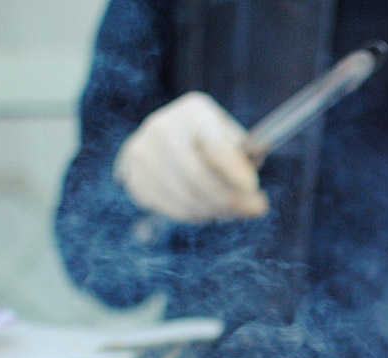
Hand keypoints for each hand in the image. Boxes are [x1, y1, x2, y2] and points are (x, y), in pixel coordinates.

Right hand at [114, 91, 268, 221]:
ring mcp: (142, 150)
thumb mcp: (236, 140)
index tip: (254, 189)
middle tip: (256, 210)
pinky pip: (167, 207)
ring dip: (215, 211)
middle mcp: (163, 127)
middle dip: (231, 200)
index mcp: (195, 112)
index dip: (234, 169)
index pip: (214, 144)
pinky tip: (207, 209)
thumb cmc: (218, 142)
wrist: (175, 138)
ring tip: (233, 211)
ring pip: (183, 198)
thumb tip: (247, 186)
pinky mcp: (131, 173)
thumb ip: (246, 158)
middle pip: (197, 177)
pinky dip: (193, 215)